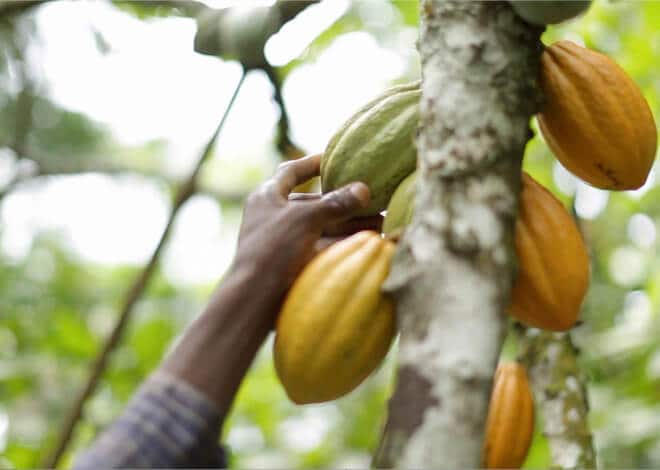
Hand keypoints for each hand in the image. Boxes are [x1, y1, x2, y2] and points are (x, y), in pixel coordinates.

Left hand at [233, 154, 381, 298]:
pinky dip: (343, 243)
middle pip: (313, 202)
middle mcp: (275, 216)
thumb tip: (363, 190)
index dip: (311, 163)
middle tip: (373, 200)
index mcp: (267, 197)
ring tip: (380, 223)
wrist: (255, 299)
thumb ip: (335, 203)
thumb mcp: (306, 219)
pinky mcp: (294, 263)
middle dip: (343, 201)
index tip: (332, 158)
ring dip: (349, 224)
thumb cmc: (273, 249)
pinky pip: (323, 247)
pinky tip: (368, 242)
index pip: (290, 172)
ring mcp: (284, 241)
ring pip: (322, 226)